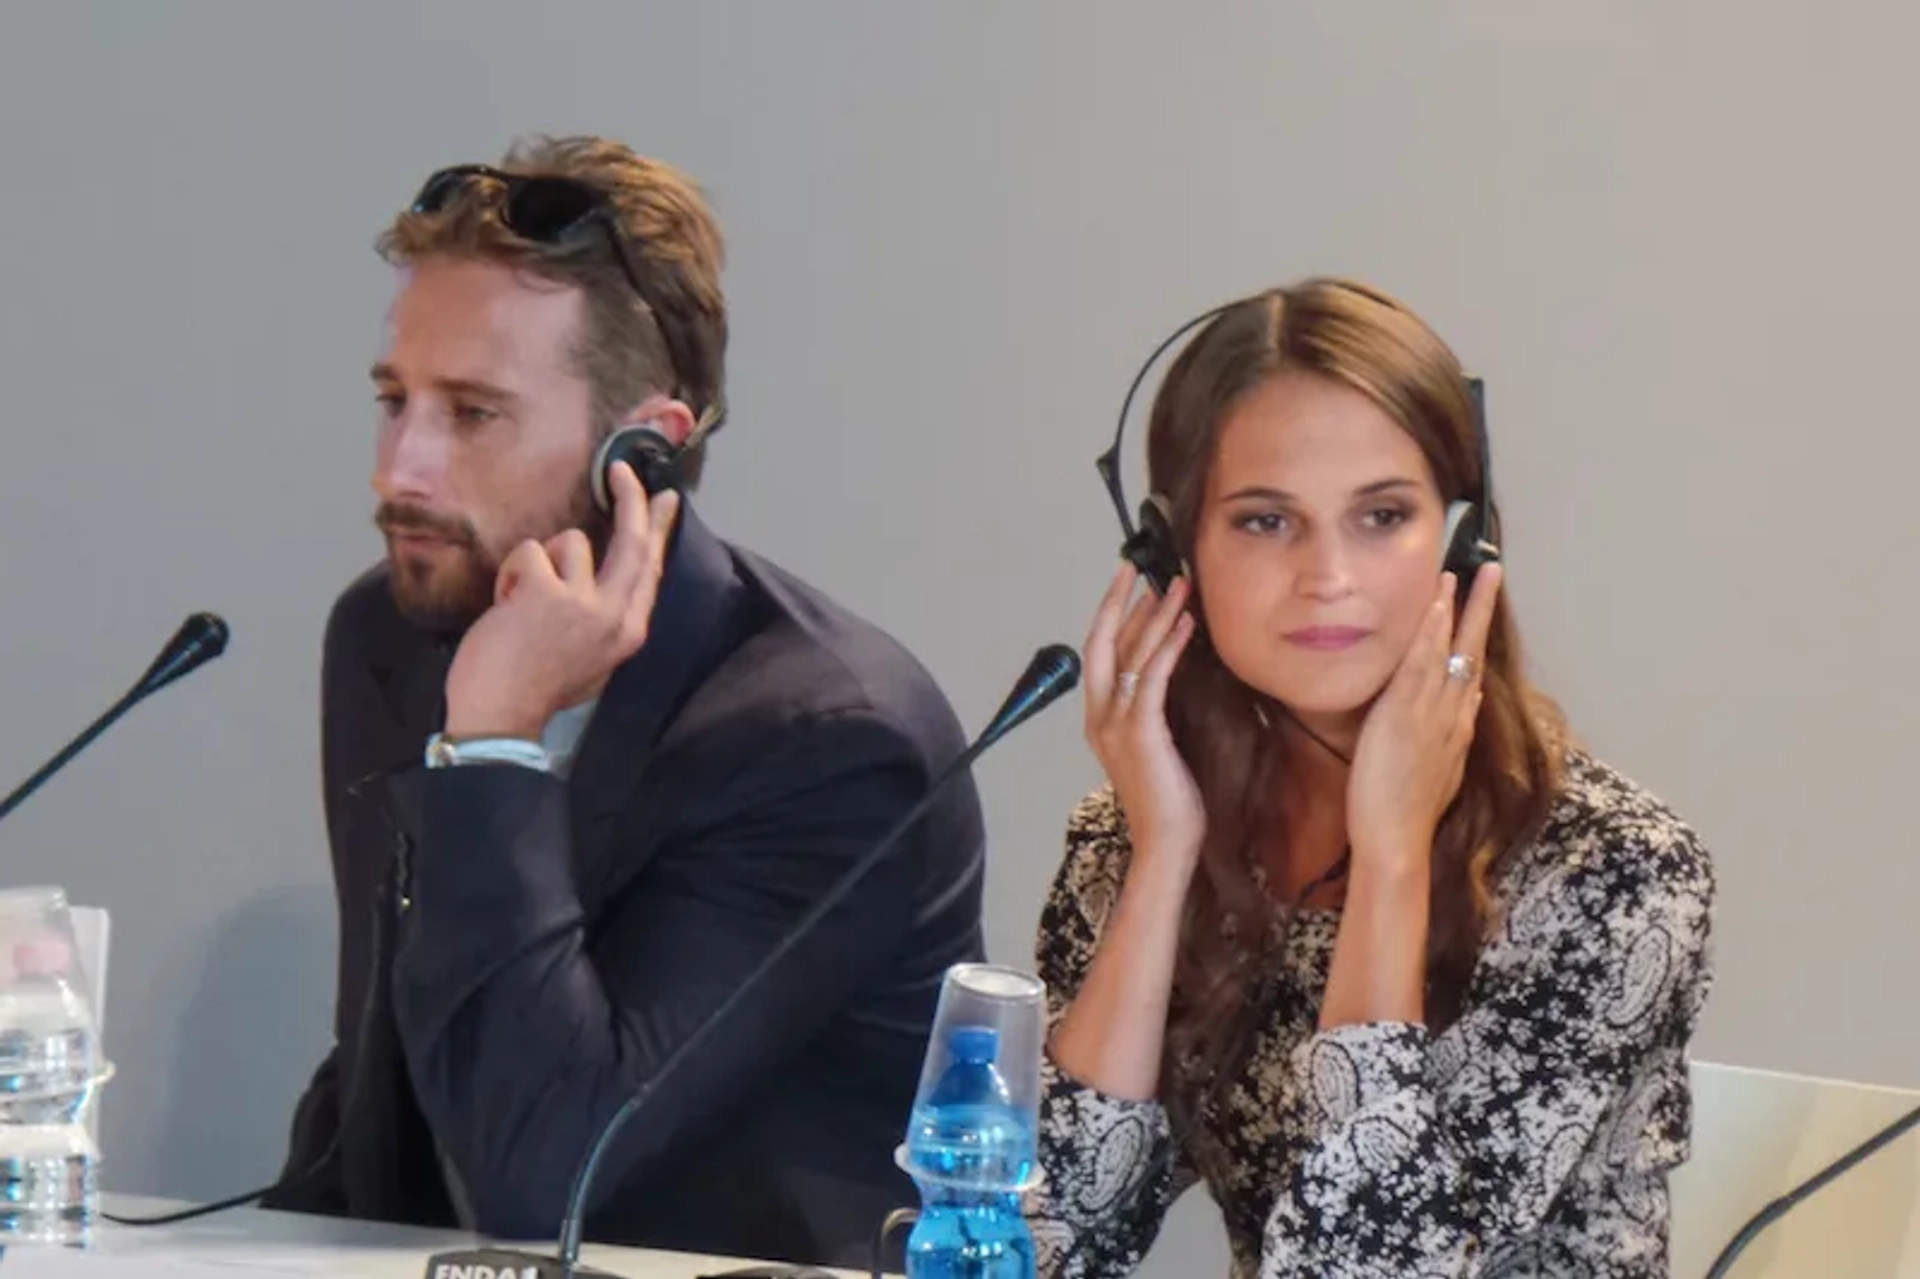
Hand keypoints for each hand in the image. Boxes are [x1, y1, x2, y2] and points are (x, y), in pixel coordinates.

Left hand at [443, 461, 680, 739]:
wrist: (499, 719)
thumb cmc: (535, 691)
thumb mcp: (591, 659)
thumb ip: (602, 619)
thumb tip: (597, 576)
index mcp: (627, 632)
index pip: (651, 569)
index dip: (659, 529)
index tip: (664, 500)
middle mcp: (615, 615)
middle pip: (633, 541)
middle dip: (631, 499)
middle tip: (622, 470)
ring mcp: (583, 602)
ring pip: (570, 542)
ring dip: (539, 562)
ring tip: (521, 601)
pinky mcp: (546, 592)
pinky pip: (529, 552)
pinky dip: (511, 573)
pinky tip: (504, 605)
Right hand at [1083, 564, 1204, 865]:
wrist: (1165, 842)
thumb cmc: (1169, 800)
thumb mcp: (1157, 745)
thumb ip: (1153, 711)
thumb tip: (1172, 672)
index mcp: (1099, 720)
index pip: (1100, 653)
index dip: (1113, 615)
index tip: (1131, 584)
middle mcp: (1099, 717)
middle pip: (1102, 642)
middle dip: (1119, 600)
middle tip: (1138, 566)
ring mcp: (1115, 724)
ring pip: (1130, 653)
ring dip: (1155, 614)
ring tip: (1177, 585)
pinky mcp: (1141, 732)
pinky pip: (1153, 677)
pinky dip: (1168, 645)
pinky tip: (1186, 623)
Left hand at [1345, 564, 1502, 861]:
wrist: (1397, 840)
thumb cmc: (1405, 815)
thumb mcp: (1440, 772)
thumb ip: (1452, 739)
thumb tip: (1468, 706)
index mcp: (1457, 729)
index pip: (1470, 672)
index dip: (1475, 639)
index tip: (1479, 610)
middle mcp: (1453, 715)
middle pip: (1472, 651)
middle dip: (1481, 609)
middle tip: (1491, 569)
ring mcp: (1432, 712)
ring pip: (1450, 651)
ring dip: (1457, 608)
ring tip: (1462, 571)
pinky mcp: (1406, 714)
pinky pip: (1422, 665)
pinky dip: (1431, 634)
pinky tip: (1436, 606)